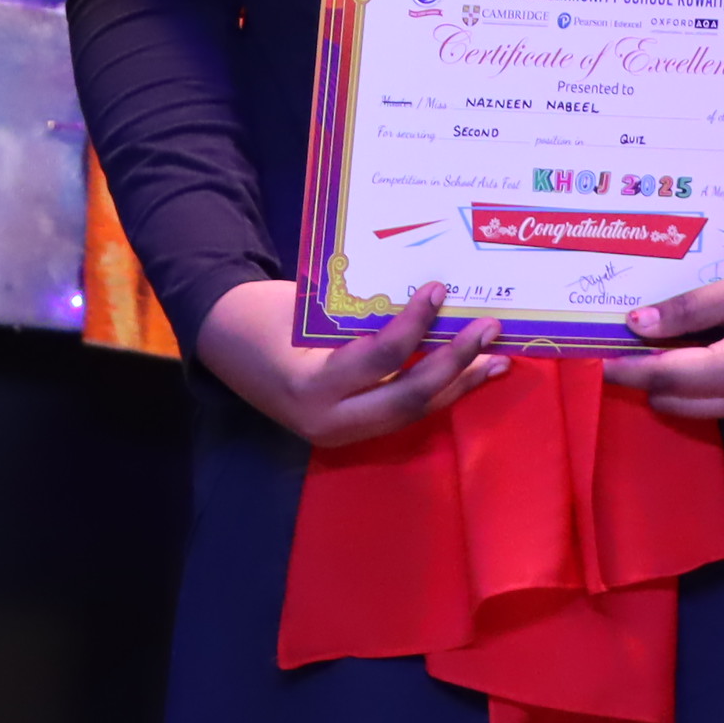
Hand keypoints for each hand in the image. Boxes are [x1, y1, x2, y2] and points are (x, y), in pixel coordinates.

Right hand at [194, 277, 510, 445]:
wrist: (226, 346)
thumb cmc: (265, 316)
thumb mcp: (306, 309)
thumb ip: (360, 312)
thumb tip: (429, 294)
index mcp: (311, 385)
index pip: (378, 359)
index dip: (414, 326)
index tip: (439, 290)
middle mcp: (328, 420)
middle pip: (408, 398)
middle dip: (454, 364)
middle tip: (489, 329)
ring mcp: (341, 432)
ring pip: (413, 413)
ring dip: (458, 384)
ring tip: (497, 359)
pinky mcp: (351, 432)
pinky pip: (404, 413)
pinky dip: (439, 392)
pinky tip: (468, 375)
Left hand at [597, 233, 723, 422]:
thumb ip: (688, 309)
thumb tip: (636, 326)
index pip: (669, 378)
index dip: (630, 369)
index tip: (595, 358)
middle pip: (681, 401)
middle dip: (646, 381)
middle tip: (617, 351)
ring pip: (702, 406)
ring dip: (672, 385)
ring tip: (647, 350)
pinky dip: (700, 384)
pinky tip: (689, 354)